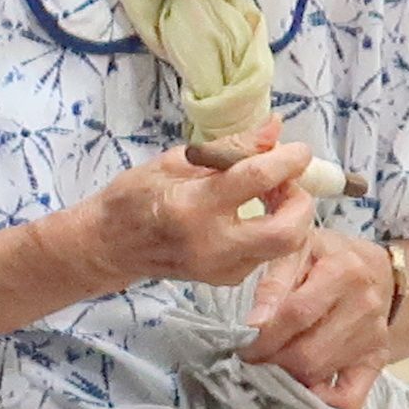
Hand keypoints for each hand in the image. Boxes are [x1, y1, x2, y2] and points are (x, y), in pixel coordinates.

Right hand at [67, 122, 320, 292]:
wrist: (108, 246)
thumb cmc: (132, 197)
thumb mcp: (173, 162)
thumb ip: (230, 148)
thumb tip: (274, 128)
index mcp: (191, 205)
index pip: (257, 179)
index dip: (288, 160)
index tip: (298, 150)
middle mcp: (210, 243)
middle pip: (288, 231)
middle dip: (300, 201)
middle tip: (286, 182)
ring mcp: (220, 267)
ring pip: (285, 247)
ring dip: (289, 216)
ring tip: (269, 195)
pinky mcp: (225, 279)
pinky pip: (267, 255)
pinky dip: (270, 231)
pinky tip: (251, 216)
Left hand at [246, 227, 397, 408]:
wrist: (369, 270)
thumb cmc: (320, 258)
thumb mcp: (294, 253)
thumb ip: (272, 284)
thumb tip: (254, 325)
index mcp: (345, 271)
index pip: (297, 314)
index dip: (265, 335)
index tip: (242, 345)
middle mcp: (366, 306)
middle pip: (309, 352)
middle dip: (271, 361)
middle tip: (250, 359)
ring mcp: (374, 336)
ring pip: (321, 373)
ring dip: (287, 377)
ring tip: (267, 367)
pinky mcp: (378, 360)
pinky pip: (351, 397)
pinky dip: (322, 402)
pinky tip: (298, 390)